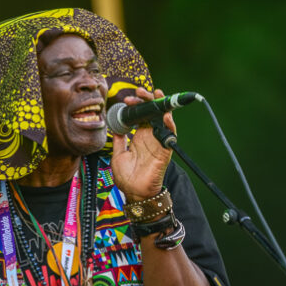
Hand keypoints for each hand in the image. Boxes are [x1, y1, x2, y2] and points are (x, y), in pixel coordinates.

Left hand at [111, 87, 175, 201]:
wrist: (134, 193)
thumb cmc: (127, 178)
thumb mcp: (118, 156)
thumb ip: (118, 141)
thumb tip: (115, 129)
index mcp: (139, 137)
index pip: (140, 115)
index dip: (136, 105)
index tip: (126, 99)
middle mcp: (150, 137)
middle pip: (152, 112)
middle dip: (147, 99)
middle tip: (138, 91)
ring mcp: (158, 142)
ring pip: (163, 119)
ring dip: (160, 105)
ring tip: (155, 94)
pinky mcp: (165, 150)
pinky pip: (170, 135)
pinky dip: (169, 124)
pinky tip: (165, 114)